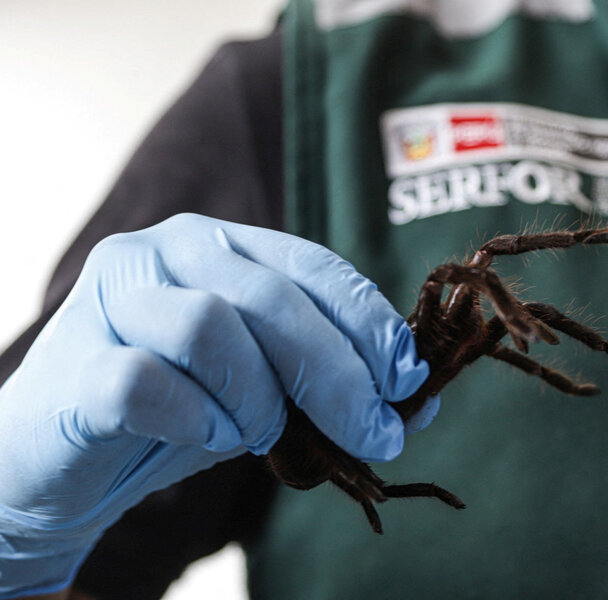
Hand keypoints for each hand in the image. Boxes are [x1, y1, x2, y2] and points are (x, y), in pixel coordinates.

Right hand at [0, 214, 428, 597]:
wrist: (68, 457)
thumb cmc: (178, 409)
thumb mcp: (270, 390)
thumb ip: (334, 386)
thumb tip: (419, 405)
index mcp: (223, 245)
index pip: (313, 266)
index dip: (369, 322)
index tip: (406, 380)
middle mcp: (167, 251)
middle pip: (271, 298)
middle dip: (338, 374)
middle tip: (373, 432)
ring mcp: (114, 297)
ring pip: (209, 327)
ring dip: (258, 397)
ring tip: (261, 433)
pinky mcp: (72, 358)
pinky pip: (145, 381)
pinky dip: (194, 418)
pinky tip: (209, 436)